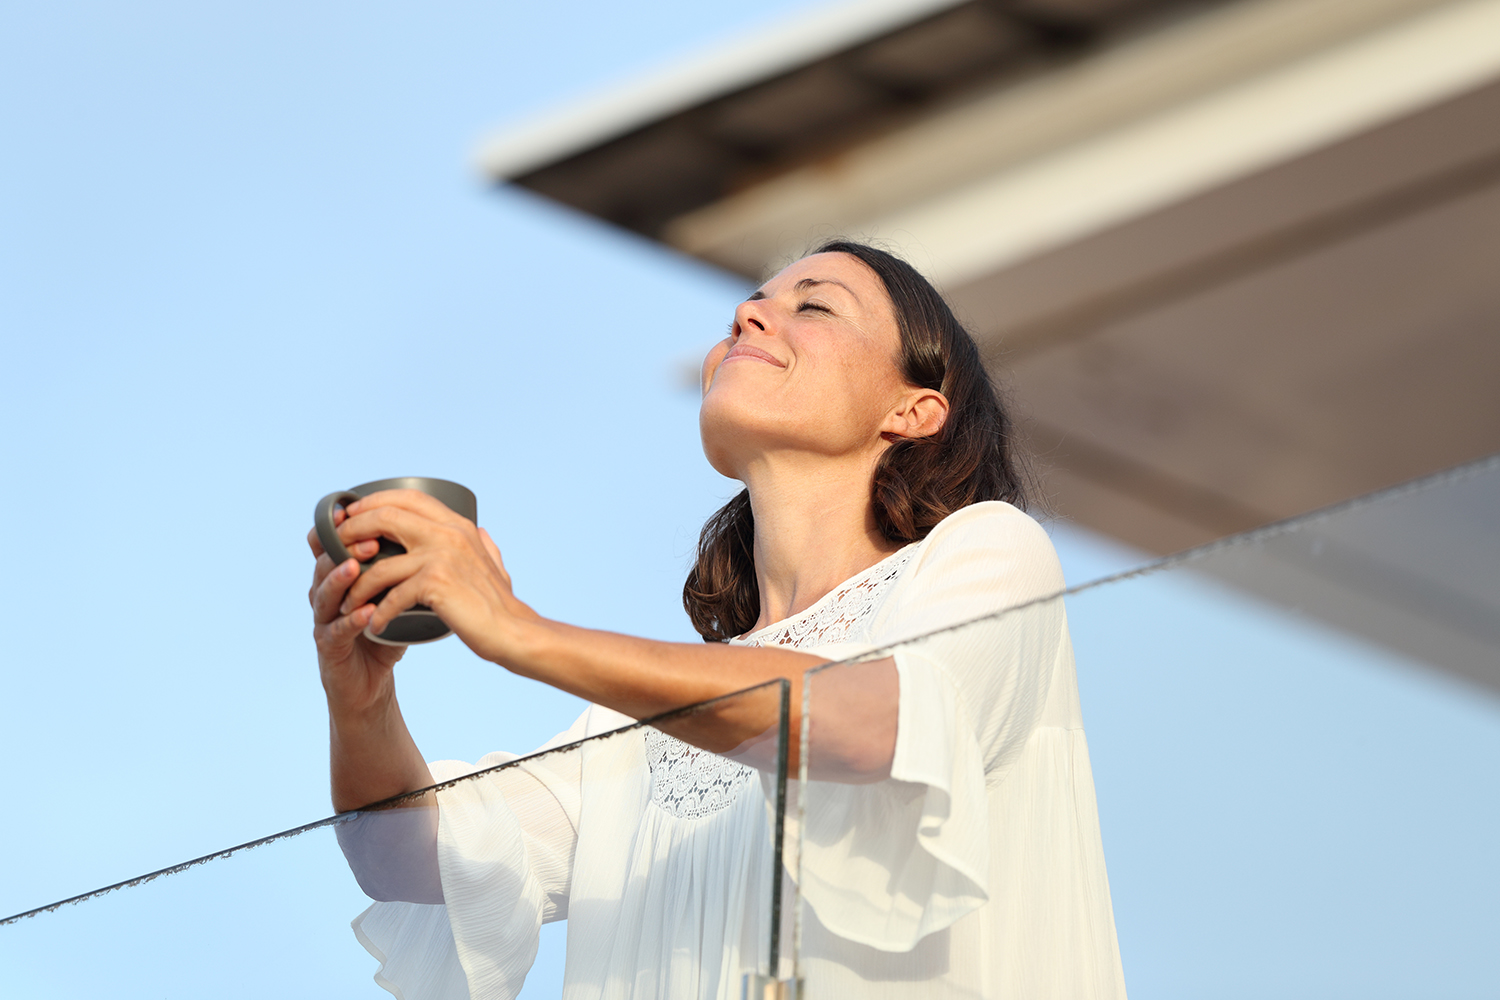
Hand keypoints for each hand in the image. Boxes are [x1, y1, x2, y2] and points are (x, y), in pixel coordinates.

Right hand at [307, 506, 405, 717]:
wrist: (371, 683)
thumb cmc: (385, 634)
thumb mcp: (396, 595)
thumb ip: (408, 566)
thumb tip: (442, 531)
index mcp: (340, 576)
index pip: (332, 543)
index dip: (342, 527)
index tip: (362, 510)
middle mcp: (326, 593)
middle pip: (325, 562)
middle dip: (345, 547)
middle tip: (371, 539)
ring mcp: (323, 620)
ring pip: (323, 593)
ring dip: (341, 578)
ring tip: (357, 567)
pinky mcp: (328, 648)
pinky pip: (336, 631)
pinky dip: (350, 620)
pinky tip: (365, 613)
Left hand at [329, 489, 540, 666]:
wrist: (514, 632)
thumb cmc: (501, 605)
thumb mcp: (495, 564)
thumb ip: (484, 545)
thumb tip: (481, 531)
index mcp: (458, 525)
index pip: (407, 497)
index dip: (372, 502)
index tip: (350, 518)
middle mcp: (449, 533)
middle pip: (385, 516)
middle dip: (352, 532)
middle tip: (335, 551)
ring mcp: (442, 556)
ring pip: (380, 562)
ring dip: (357, 585)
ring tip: (347, 603)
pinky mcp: (436, 583)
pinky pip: (391, 595)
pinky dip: (377, 613)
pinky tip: (373, 625)